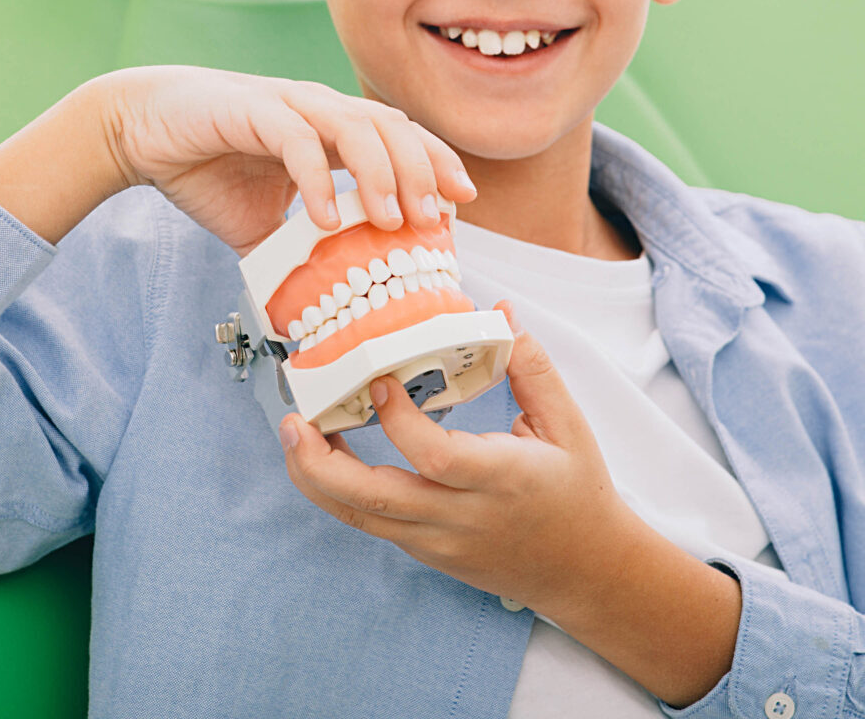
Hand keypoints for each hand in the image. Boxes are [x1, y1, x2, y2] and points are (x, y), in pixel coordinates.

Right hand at [94, 65, 476, 256]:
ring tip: (390, 219)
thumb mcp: (262, 224)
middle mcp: (316, 108)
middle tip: (433, 219)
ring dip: (380, 171)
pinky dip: (316, 178)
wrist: (140, 131)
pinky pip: (295, 139)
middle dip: (421, 170)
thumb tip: (318, 309)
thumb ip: (296, 252)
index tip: (462, 204)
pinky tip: (325, 217)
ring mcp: (286, 104)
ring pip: (353, 125)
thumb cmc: (205, 168)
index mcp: (327, 128)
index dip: (435, 163)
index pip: (398, 136)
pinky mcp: (250, 109)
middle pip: (390, 126)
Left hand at [277, 301, 636, 614]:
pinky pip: (371, 520)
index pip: (436, 459)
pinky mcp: (425, 551)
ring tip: (294, 430)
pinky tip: (325, 449)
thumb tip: (500, 310)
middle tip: (295, 420)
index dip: (399, 422)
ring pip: (361, 517)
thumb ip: (532, 367)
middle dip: (322, 463)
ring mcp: (437, 541)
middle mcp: (461, 517)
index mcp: (500, 480)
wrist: (587, 572)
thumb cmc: (577, 491)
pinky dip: (338, 488)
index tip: (379, 380)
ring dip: (316, 476)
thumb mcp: (569, 425)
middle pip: (375, 501)